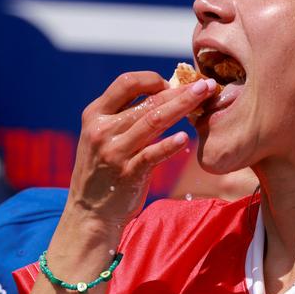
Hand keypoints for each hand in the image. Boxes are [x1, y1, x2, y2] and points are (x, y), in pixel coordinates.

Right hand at [66, 71, 217, 228]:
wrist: (90, 213)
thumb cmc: (104, 170)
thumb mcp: (104, 137)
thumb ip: (126, 116)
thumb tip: (165, 93)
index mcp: (95, 114)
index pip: (126, 82)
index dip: (153, 79)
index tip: (174, 84)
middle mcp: (102, 129)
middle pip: (148, 101)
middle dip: (180, 91)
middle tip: (205, 84)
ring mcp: (114, 151)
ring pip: (154, 121)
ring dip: (182, 106)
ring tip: (204, 97)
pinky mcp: (128, 173)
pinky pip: (153, 155)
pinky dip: (170, 145)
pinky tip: (185, 138)